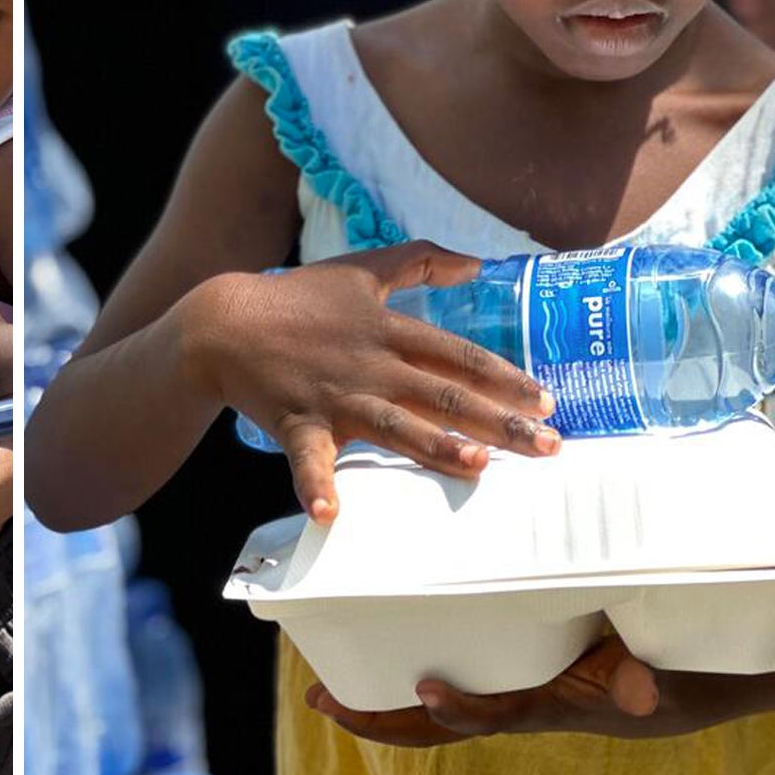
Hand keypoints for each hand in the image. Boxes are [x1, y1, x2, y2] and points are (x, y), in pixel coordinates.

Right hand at [182, 241, 557, 521]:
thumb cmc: (297, 298)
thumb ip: (419, 260)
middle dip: (501, 422)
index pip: (459, 356)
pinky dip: (316, 486)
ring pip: (395, 425)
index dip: (506, 377)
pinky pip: (309, 459)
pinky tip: (331, 513)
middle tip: (549, 447)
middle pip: (444, 396)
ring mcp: (335, 396)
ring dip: (435, 447)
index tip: (548, 400)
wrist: (224, 323)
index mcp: (389, 330)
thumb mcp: (361, 269)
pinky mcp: (296, 424)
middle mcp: (371, 365)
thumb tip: (476, 262)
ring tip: (478, 466)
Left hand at [307, 636, 661, 746]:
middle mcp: (514, 705)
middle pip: (439, 725)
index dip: (462, 709)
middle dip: (380, 720)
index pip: (497, 714)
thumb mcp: (651, 676)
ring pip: (431, 712)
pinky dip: (403, 683)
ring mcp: (501, 695)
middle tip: (323, 699)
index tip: (426, 691)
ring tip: (322, 690)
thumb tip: (641, 693)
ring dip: (377, 706)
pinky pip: (444, 689)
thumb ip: (639, 683)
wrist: (658, 687)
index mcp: (547, 703)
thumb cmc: (652, 672)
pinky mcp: (498, 680)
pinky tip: (370, 662)